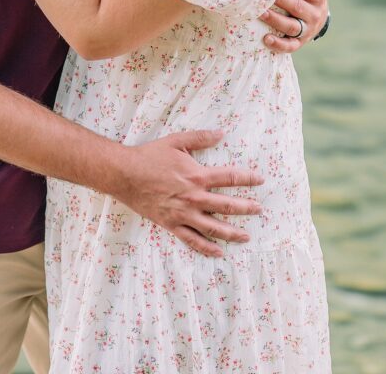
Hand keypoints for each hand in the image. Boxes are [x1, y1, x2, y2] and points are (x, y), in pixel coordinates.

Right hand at [115, 130, 263, 257]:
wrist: (125, 174)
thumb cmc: (150, 156)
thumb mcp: (176, 140)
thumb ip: (200, 137)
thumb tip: (221, 133)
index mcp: (197, 175)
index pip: (230, 177)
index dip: (248, 178)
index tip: (260, 180)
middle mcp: (194, 197)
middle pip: (227, 206)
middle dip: (247, 208)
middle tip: (259, 209)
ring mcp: (183, 213)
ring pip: (214, 227)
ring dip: (232, 233)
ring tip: (246, 236)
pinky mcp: (172, 224)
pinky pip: (192, 240)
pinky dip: (207, 248)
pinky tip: (218, 252)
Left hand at [260, 0, 328, 52]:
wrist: (319, 20)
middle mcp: (314, 12)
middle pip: (298, 7)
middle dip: (282, 0)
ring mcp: (307, 29)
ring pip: (291, 26)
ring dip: (275, 21)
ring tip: (260, 12)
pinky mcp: (299, 42)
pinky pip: (290, 46)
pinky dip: (278, 44)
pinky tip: (265, 39)